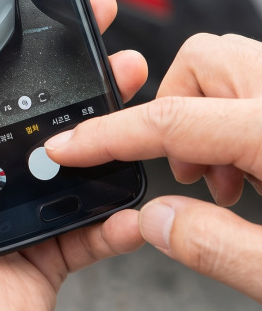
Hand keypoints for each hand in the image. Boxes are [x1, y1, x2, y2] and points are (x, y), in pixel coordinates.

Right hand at [46, 32, 261, 302]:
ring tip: (223, 176)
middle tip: (182, 168)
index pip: (168, 120)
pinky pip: (258, 84)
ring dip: (207, 113)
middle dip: (170, 109)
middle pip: (199, 62)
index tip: (67, 147)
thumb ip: (216, 248)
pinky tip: (255, 170)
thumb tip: (157, 223)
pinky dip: (239, 116)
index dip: (104, 137)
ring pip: (230, 66)